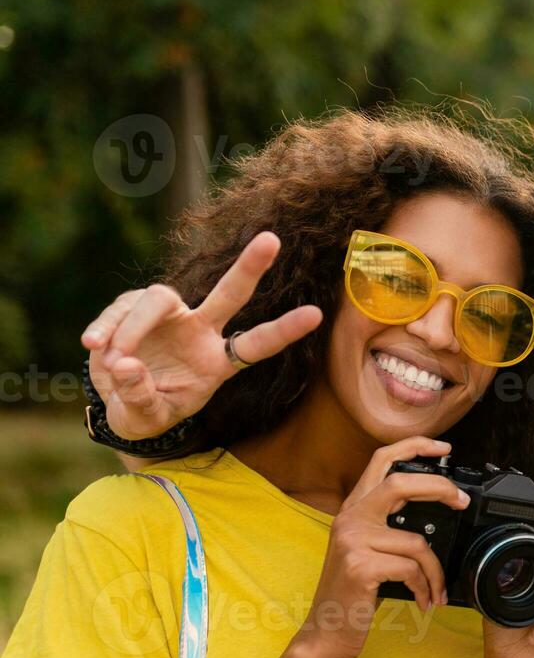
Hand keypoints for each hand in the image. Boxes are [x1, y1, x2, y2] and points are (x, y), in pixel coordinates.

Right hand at [81, 232, 322, 439]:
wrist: (116, 402)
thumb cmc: (147, 411)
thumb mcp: (147, 417)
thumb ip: (141, 398)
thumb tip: (127, 365)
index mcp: (217, 362)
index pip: (256, 344)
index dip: (284, 330)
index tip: (316, 314)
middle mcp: (201, 331)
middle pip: (231, 294)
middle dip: (250, 267)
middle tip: (272, 240)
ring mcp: (169, 316)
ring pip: (159, 299)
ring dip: (133, 328)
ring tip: (115, 360)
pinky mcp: (133, 308)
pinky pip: (121, 309)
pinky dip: (106, 328)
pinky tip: (93, 345)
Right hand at [295, 437, 464, 657]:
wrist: (328, 632)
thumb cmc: (354, 593)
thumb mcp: (367, 550)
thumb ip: (388, 525)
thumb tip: (435, 509)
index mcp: (353, 510)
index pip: (381, 460)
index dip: (414, 447)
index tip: (444, 449)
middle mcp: (349, 519)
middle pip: (402, 482)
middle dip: (440, 488)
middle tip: (462, 502)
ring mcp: (353, 541)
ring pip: (417, 542)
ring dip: (436, 571)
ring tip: (436, 589)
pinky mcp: (360, 566)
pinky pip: (411, 569)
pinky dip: (425, 587)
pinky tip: (424, 600)